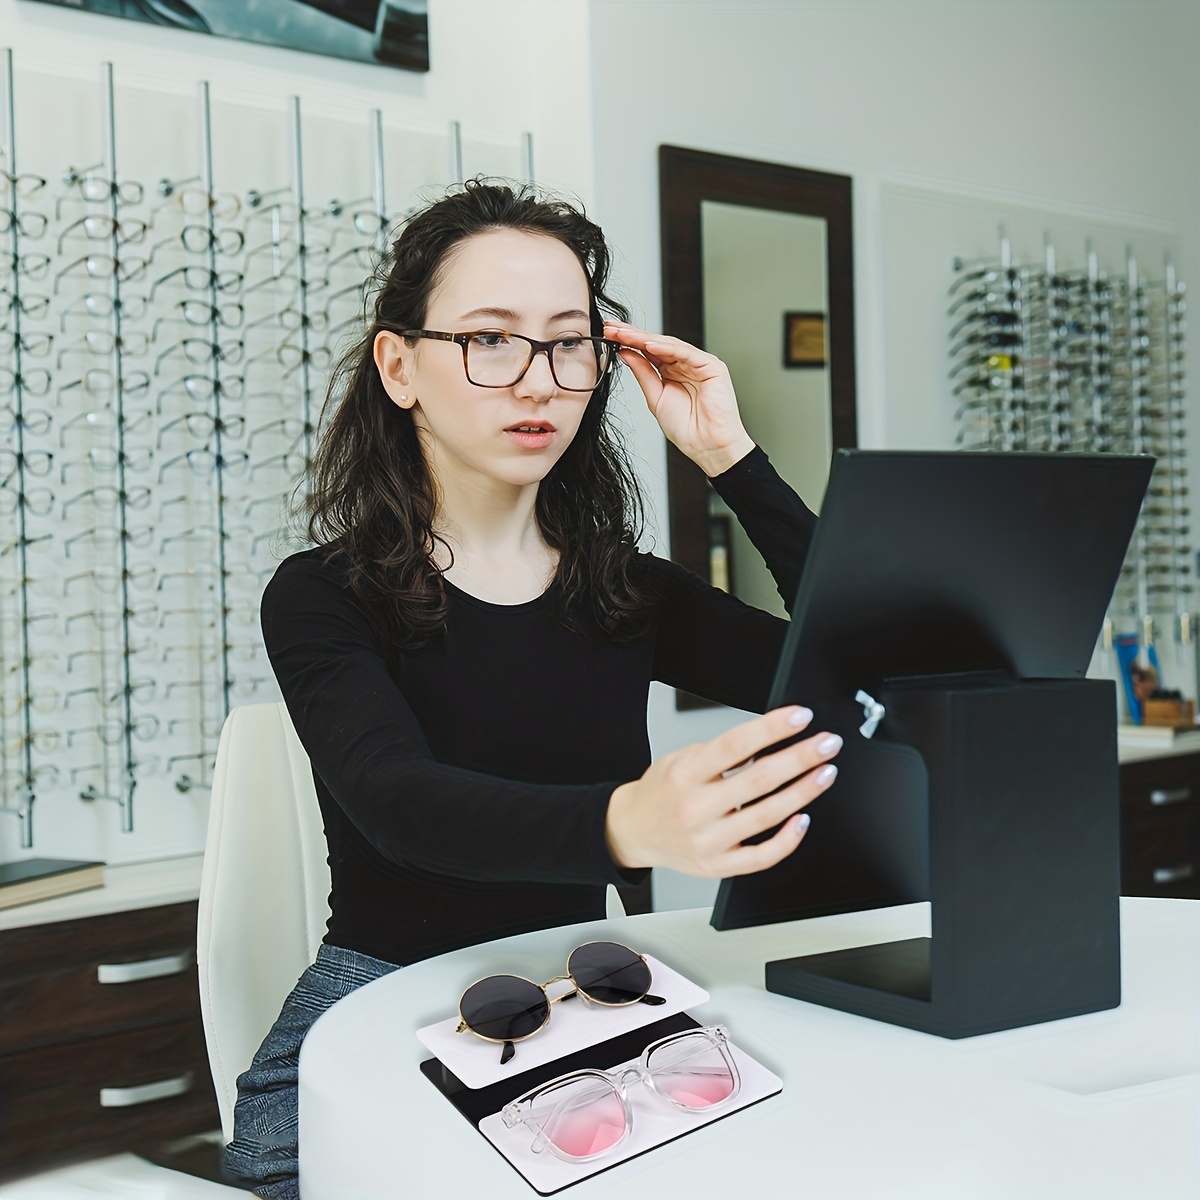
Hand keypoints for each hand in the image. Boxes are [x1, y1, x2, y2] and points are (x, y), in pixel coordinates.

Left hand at [604, 319, 754, 476]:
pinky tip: (648, 345)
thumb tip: (625, 353)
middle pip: (656, 344)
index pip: (647, 352)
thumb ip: (643, 374)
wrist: (707, 446)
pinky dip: (666, 348)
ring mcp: (698, 364)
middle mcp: (685, 365)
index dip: (628, 343)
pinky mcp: (711, 366)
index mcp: (671, 373)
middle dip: (632, 335)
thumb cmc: (686, 429)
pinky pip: (685, 353)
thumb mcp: (655, 398)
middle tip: (611, 328)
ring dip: (644, 338)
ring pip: (669, 345)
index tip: (608, 335)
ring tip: (623, 334)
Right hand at [605, 705, 841, 876]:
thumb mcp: (679, 758)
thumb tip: (769, 739)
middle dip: (800, 758)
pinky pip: (761, 855)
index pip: (735, 745)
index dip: (771, 729)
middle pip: (758, 779)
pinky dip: (787, 839)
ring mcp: (708, 840)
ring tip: (825, 773)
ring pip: (767, 815)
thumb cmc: (661, 792)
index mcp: (685, 774)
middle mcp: (696, 807)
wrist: (633, 831)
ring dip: (804, 792)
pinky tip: (803, 819)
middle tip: (827, 744)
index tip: (800, 717)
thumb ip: (719, 752)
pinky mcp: (718, 865)